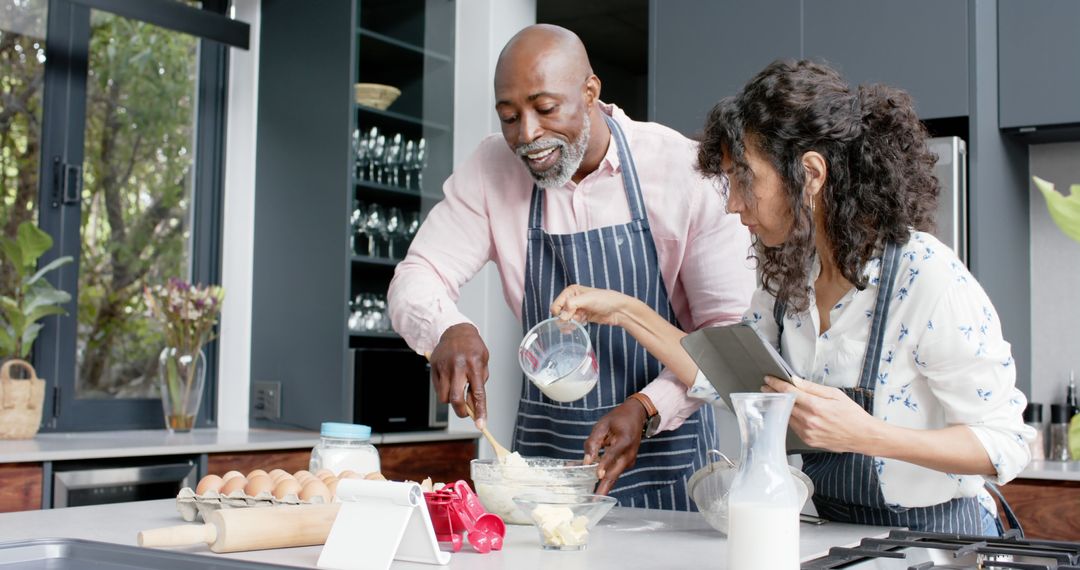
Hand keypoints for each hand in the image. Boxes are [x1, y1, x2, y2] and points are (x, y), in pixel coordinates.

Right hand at [429, 323, 489, 428]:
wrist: (456, 330)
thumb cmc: (472, 347)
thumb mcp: (483, 363)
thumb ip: (480, 383)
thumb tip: (475, 406)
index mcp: (474, 364)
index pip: (478, 393)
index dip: (480, 411)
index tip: (481, 424)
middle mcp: (458, 366)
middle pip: (456, 398)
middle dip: (461, 411)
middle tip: (466, 413)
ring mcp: (444, 367)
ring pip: (444, 397)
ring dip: (452, 401)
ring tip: (458, 391)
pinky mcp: (434, 367)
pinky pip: (438, 389)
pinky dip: (445, 391)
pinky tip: (450, 382)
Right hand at [550, 284, 634, 325]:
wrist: (618, 310)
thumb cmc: (605, 300)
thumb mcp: (587, 299)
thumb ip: (572, 305)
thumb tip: (561, 317)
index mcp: (570, 291)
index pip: (556, 305)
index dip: (561, 313)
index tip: (571, 316)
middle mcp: (572, 299)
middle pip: (560, 314)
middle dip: (566, 319)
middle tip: (577, 319)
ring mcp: (577, 309)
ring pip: (565, 320)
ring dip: (571, 323)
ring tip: (581, 321)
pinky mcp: (582, 317)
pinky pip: (572, 324)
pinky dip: (575, 326)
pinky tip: (584, 323)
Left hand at [582, 400, 646, 494]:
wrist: (637, 416)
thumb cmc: (618, 418)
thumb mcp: (603, 424)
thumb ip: (594, 442)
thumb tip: (586, 460)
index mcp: (625, 440)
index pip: (612, 455)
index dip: (603, 465)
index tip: (596, 475)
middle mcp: (629, 454)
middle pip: (615, 473)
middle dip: (604, 488)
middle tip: (594, 500)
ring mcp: (629, 460)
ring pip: (614, 475)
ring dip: (602, 485)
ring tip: (591, 497)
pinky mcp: (626, 463)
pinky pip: (614, 472)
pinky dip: (604, 477)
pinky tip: (593, 483)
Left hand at [763, 376, 882, 453]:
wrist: (863, 436)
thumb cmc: (852, 414)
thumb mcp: (835, 394)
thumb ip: (813, 388)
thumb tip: (796, 381)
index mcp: (816, 406)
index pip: (790, 392)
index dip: (776, 384)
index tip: (768, 380)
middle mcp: (810, 420)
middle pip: (785, 404)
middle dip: (775, 394)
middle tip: (767, 387)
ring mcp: (808, 432)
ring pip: (787, 416)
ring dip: (781, 407)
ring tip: (778, 398)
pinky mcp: (809, 441)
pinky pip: (794, 427)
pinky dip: (791, 418)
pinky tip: (792, 413)